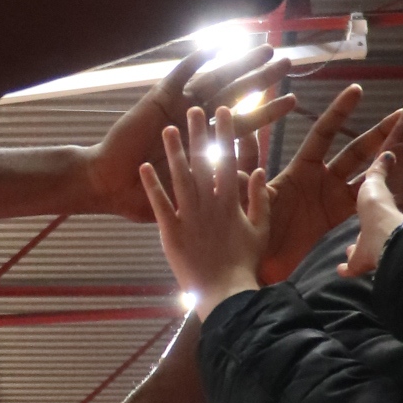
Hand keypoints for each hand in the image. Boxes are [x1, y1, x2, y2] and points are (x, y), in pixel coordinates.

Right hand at [78, 52, 291, 222]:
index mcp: (206, 143)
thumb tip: (252, 181)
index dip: (268, 111)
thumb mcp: (190, 193)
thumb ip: (219, 184)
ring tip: (264, 48)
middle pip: (237, 94)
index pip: (245, 123)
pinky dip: (198, 58)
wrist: (110, 185)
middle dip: (261, 78)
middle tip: (286, 62)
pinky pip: (181, 73)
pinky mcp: (160, 98)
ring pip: (216, 79)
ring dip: (239, 63)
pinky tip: (217, 44)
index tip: (293, 101)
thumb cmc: (145, 196)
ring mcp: (179, 107)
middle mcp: (196, 120)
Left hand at [139, 111, 268, 315]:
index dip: (226, 135)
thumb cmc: (244, 264)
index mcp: (231, 203)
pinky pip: (159, 205)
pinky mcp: (170, 233)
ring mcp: (189, 218)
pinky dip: (151, 185)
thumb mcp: (259, 229)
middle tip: (194, 108)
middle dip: (199, 134)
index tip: (224, 112)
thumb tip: (259, 170)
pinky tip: (143, 166)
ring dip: (173, 152)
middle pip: (202, 163)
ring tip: (167, 129)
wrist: (225, 295)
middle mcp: (209, 205)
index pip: (229, 161)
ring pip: (180, 178)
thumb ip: (259, 199)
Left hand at [260, 82, 397, 281]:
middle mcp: (321, 179)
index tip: (357, 90)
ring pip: (367, 174)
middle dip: (378, 132)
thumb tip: (234, 139)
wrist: (258, 266)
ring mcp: (332, 199)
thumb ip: (241, 172)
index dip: (340, 113)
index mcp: (300, 169)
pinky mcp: (338, 219)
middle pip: (355, 150)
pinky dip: (382, 192)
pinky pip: (366, 203)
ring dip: (387, 161)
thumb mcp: (243, 197)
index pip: (324, 133)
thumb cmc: (246, 229)